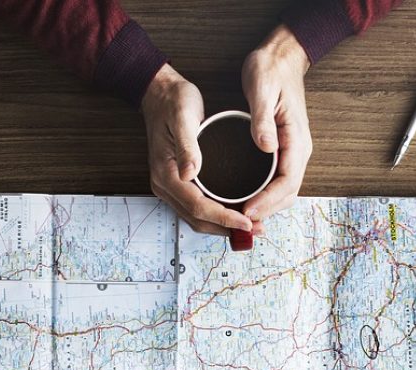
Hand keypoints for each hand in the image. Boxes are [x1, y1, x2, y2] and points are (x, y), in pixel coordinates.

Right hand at [140, 64, 253, 236]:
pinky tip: (235, 214)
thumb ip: (187, 146)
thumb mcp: (183, 117)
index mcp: (166, 174)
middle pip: (198, 220)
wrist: (159, 94)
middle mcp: (165, 187)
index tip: (247, 222)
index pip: (198, 206)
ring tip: (250, 227)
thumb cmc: (173, 102)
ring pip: (198, 219)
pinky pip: (197, 209)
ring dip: (223, 226)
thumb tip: (190, 172)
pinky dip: (217, 216)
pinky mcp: (178, 185)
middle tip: (256, 229)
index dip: (224, 218)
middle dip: (227, 228)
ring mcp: (170, 188)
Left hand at [241, 25, 311, 224]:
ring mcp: (293, 152)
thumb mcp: (262, 88)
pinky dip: (266, 197)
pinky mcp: (284, 152)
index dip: (268, 201)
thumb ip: (262, 119)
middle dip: (266, 211)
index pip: (287, 182)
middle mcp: (299, 151)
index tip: (247, 211)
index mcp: (297, 140)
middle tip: (240, 221)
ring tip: (242, 218)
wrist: (282, 57)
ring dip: (267, 208)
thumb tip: (266, 147)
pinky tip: (248, 201)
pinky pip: (278, 182)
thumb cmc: (271, 69)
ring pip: (284, 192)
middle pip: (288, 194)